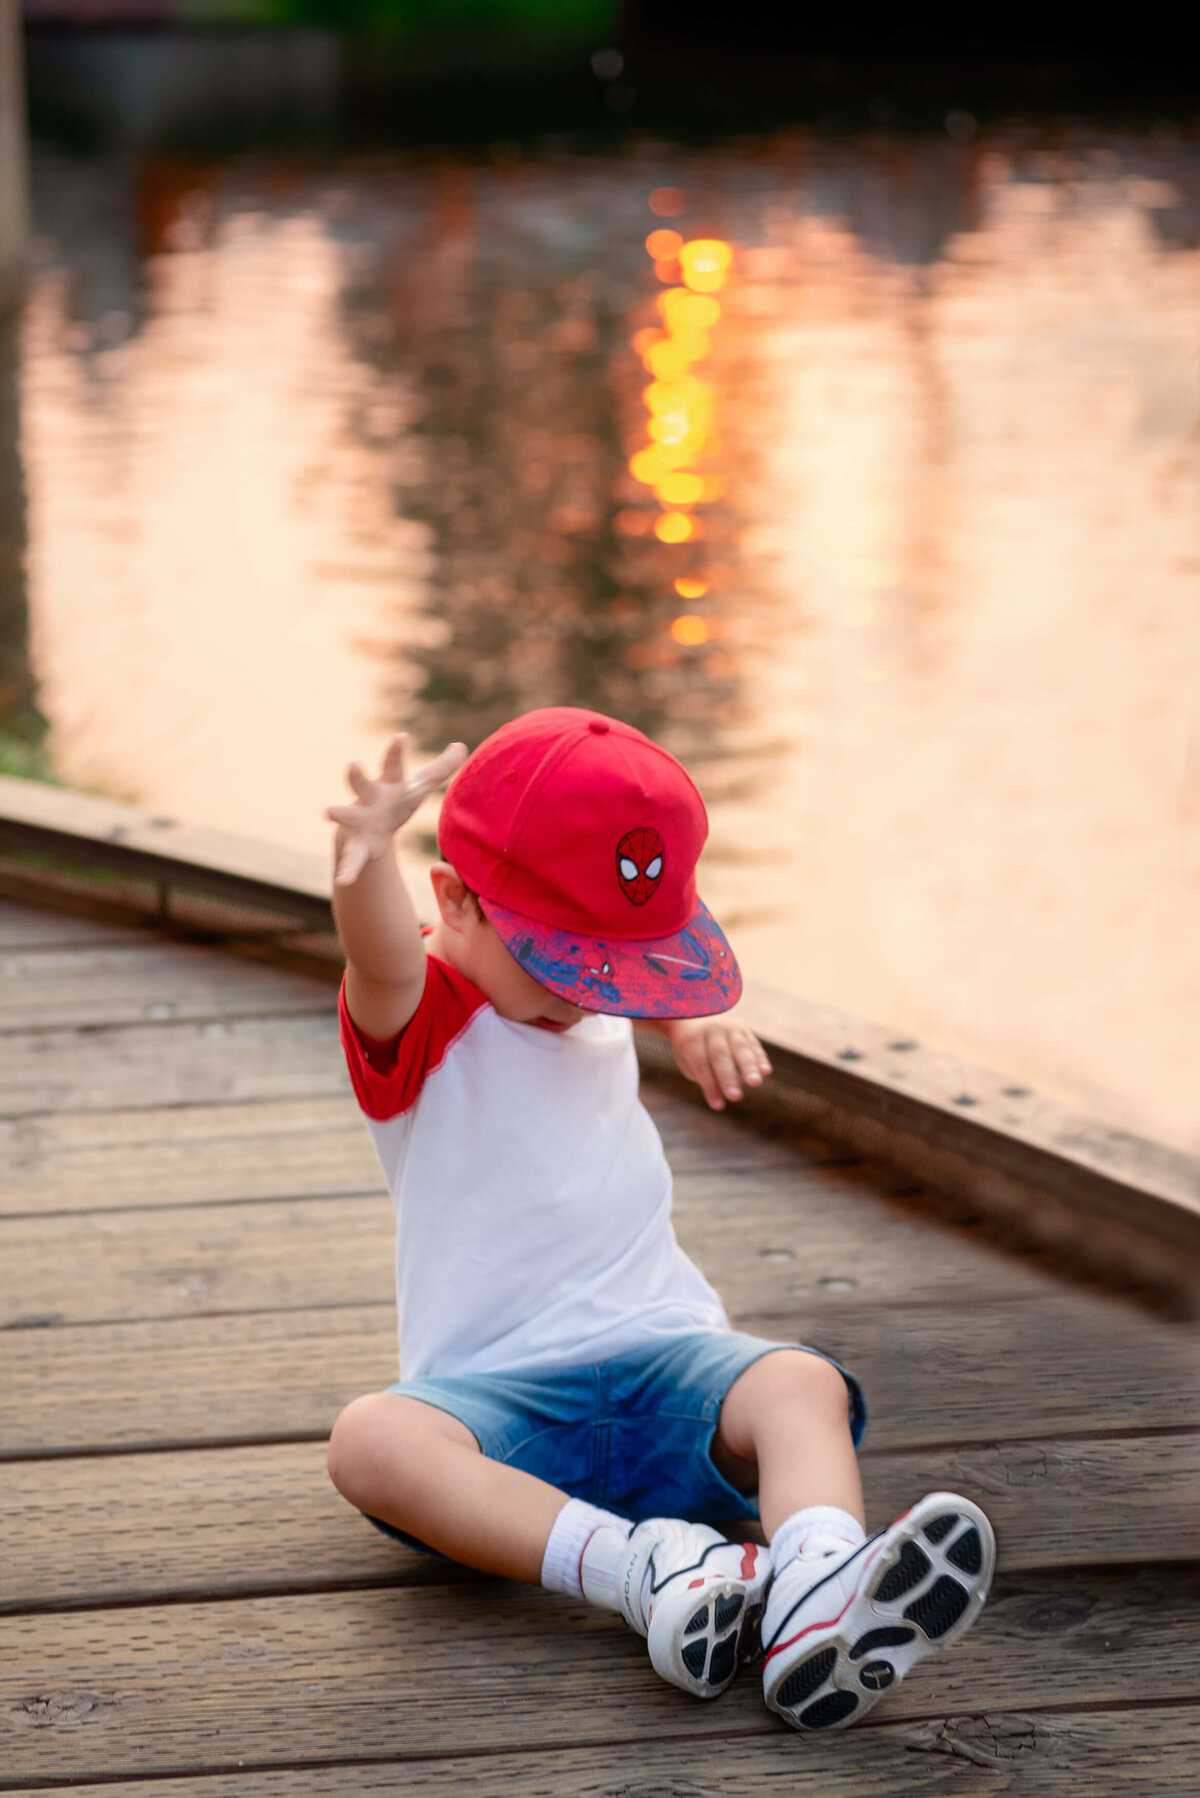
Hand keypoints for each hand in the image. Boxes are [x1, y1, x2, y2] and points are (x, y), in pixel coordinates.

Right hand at [326, 734, 466, 887]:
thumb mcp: (420, 786)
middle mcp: (370, 800)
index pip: (393, 765)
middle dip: (357, 775)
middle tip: (352, 764)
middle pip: (362, 784)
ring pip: (347, 816)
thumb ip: (442, 767)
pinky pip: (352, 859)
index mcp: (389, 785)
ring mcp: (360, 822)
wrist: (371, 830)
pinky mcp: (359, 847)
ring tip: (327, 811)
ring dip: (338, 813)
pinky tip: (342, 880)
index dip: (397, 751)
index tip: (401, 738)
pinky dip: (347, 870)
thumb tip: (461, 746)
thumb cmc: (397, 801)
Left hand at [666, 1016, 772, 1110]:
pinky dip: (760, 1058)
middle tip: (735, 1097)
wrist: (694, 1018)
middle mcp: (711, 1031)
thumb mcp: (689, 1063)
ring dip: (748, 1067)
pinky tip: (766, 1072)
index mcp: (691, 1039)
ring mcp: (729, 1028)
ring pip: (740, 1048)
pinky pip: (753, 1045)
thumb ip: (705, 1076)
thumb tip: (724, 1092)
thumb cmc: (690, 1050)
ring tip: (755, 1083)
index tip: (717, 1106)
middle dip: (728, 1077)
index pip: (701, 1063)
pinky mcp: (744, 1031)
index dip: (710, 1085)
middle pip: (720, 1055)